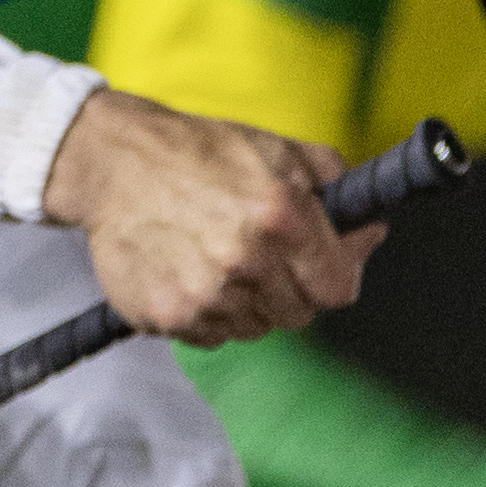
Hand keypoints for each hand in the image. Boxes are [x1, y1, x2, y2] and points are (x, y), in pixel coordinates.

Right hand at [43, 90, 378, 344]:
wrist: (113, 162)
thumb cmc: (203, 153)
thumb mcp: (281, 150)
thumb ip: (339, 187)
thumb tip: (372, 229)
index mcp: (280, 216)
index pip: (338, 289)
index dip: (333, 277)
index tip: (320, 266)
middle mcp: (243, 260)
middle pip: (299, 315)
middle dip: (289, 289)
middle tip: (261, 256)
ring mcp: (202, 293)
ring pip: (255, 329)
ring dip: (247, 303)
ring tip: (219, 258)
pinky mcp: (165, 315)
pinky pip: (210, 336)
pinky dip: (207, 313)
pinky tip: (190, 271)